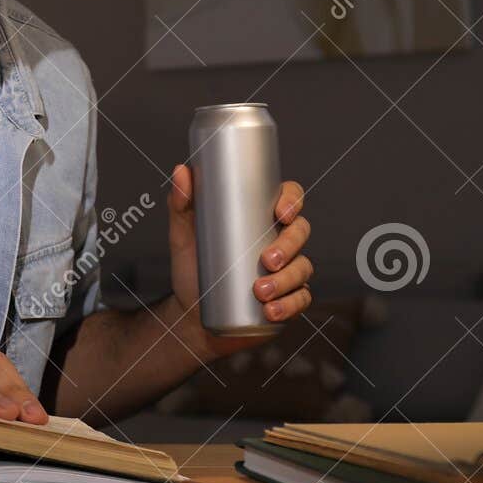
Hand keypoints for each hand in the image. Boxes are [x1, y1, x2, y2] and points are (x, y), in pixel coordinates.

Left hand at [167, 167, 312, 340]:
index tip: (281, 213)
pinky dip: (290, 305)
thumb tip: (181, 170)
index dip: (292, 201)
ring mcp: (287, 269)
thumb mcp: (183, 234)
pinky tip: (271, 311)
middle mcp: (278, 239)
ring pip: (302, 267)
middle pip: (300, 232)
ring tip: (260, 292)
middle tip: (266, 261)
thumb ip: (180, 203)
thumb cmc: (192, 267)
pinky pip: (301, 299)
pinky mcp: (287, 297)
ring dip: (286, 280)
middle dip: (288, 246)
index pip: (288, 198)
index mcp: (259, 217)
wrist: (191, 312)